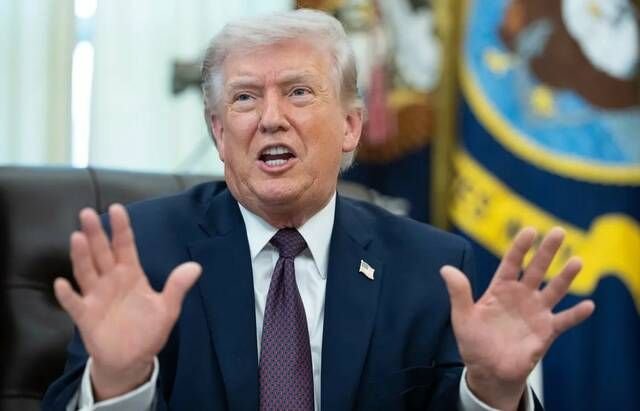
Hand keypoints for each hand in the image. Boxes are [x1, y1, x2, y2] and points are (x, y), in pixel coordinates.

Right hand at [53, 204, 200, 399]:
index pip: (125, 246)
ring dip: (81, 256)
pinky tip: (62, 283)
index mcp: (131, 274)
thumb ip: (177, 287)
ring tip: (77, 237)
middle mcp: (110, 280)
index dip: (121, 228)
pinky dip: (68, 295)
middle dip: (96, 234)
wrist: (132, 359)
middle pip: (102, 253)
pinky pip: (74, 304)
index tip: (117, 209)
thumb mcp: (167, 308)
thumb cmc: (148, 330)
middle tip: (88, 213)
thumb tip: (196, 267)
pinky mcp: (86, 316)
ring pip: (86, 272)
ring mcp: (96, 297)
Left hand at [440, 227, 594, 410]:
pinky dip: (576, 314)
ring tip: (577, 261)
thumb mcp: (462, 317)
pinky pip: (564, 320)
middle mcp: (521, 296)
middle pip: (537, 269)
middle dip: (547, 251)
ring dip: (566, 277)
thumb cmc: (474, 343)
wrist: (488, 371)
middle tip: (559, 232)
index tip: (529, 231)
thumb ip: (458, 292)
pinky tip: (589, 305)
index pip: (512, 262)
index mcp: (500, 289)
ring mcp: (535, 312)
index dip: (520, 247)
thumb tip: (445, 268)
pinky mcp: (546, 331)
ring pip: (554, 290)